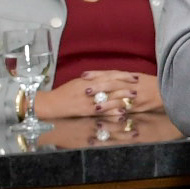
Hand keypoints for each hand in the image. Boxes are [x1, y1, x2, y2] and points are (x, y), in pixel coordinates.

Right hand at [35, 71, 162, 119]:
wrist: (51, 104)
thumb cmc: (65, 92)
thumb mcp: (79, 82)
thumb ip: (93, 79)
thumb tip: (108, 76)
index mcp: (89, 80)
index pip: (109, 75)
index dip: (123, 76)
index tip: (134, 76)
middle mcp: (89, 89)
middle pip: (111, 86)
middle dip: (126, 86)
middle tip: (138, 87)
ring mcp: (88, 100)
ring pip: (108, 98)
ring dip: (122, 98)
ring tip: (133, 99)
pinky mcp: (86, 111)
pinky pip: (102, 111)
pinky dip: (112, 111)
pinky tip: (122, 112)